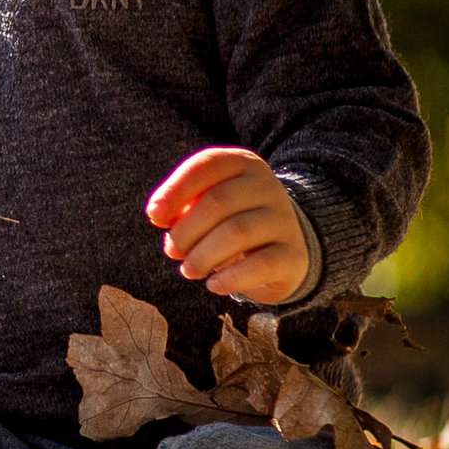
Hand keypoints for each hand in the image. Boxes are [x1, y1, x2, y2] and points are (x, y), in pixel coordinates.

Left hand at [145, 147, 310, 305]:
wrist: (283, 251)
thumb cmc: (231, 222)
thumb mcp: (207, 206)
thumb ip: (182, 205)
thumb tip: (159, 215)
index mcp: (243, 164)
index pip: (207, 165)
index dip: (175, 190)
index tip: (154, 217)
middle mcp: (268, 186)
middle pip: (217, 201)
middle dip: (185, 231)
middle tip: (172, 251)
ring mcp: (284, 220)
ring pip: (236, 232)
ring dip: (202, 256)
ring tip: (189, 270)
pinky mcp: (293, 255)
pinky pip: (259, 265)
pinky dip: (229, 278)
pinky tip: (213, 285)